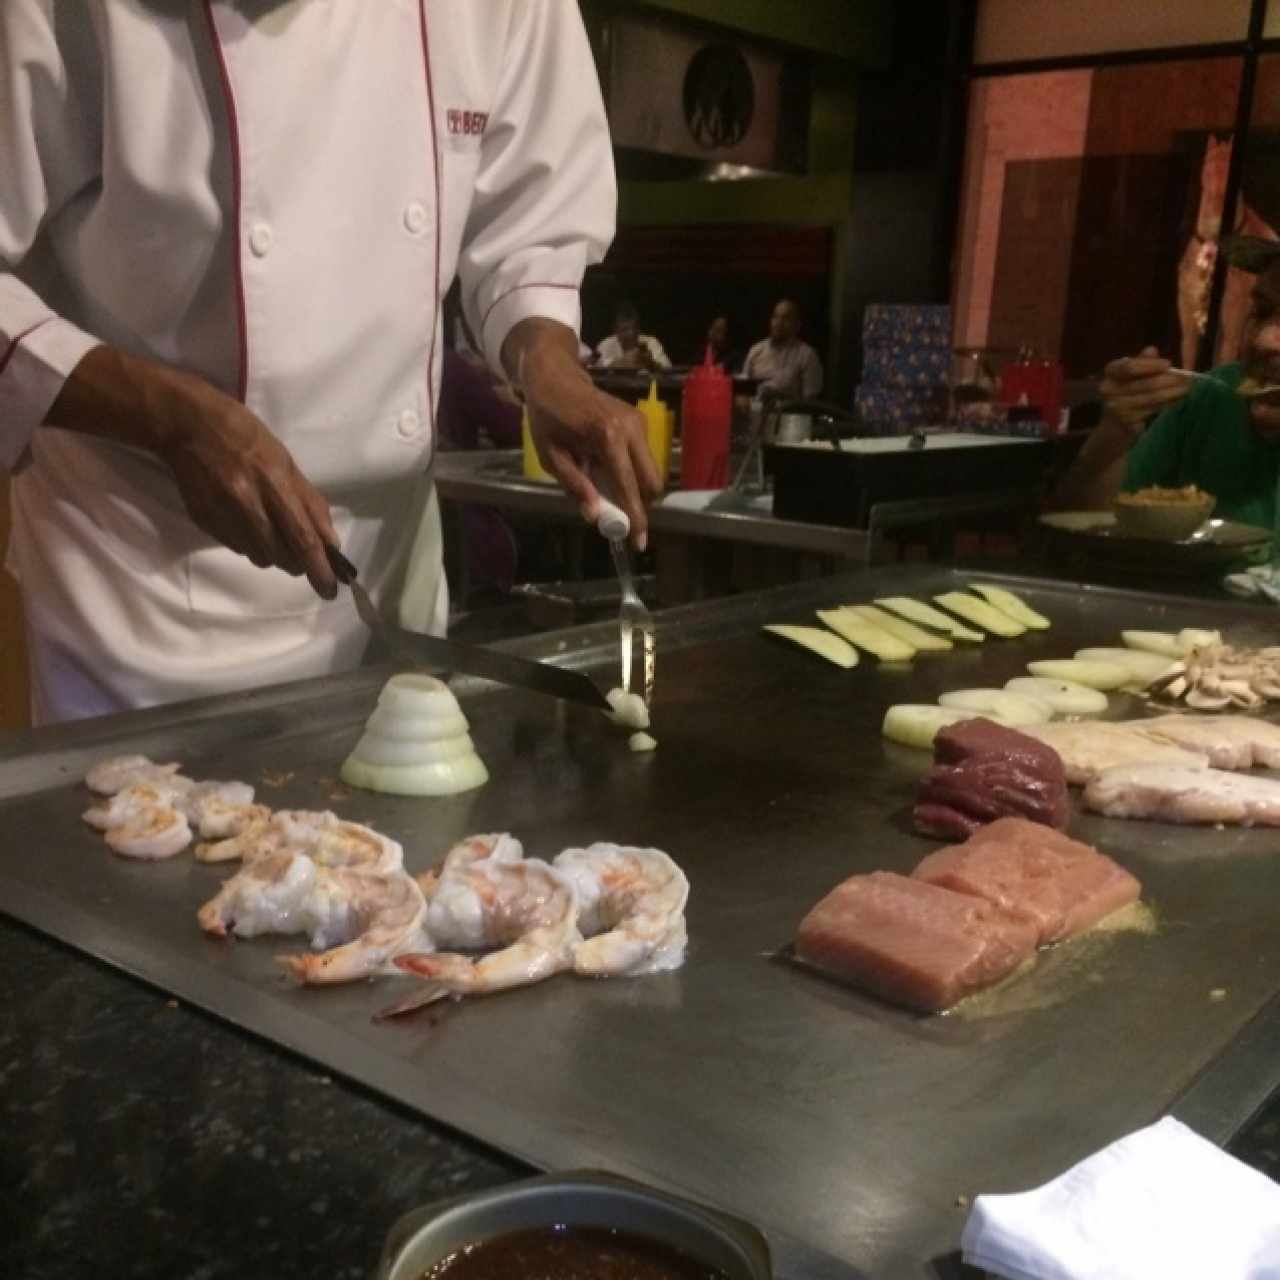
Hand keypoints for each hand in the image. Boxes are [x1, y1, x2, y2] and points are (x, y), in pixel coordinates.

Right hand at [48, 346, 339, 596]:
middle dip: (297, 563)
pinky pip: (235, 547)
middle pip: (281, 556)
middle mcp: (247, 502)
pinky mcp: (203, 520)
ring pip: (258, 557)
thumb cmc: (247, 438)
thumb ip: (311, 504)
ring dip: (271, 553)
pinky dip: (247, 543)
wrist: (188, 425)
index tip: (330, 590)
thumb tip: (331, 544)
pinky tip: (243, 520)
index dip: (319, 569)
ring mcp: (222, 513)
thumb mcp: (286, 462)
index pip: (303, 538)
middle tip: (301, 556)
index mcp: (275, 482)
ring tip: (268, 528)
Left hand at [504, 318, 659, 548]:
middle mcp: (631, 429)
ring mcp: (640, 422)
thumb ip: (575, 485)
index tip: (638, 542)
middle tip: (623, 519)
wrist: (556, 376)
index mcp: (607, 438)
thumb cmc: (547, 417)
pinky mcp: (641, 420)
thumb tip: (596, 516)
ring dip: (637, 489)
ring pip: (652, 471)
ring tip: (608, 489)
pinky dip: (634, 472)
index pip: (629, 486)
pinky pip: (645, 457)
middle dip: (642, 505)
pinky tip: (610, 470)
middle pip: (652, 482)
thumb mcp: (551, 456)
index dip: (635, 517)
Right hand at [1099, 346, 1189, 439]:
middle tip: (1188, 379)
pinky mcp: (1127, 423)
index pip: (1130, 367)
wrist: (1114, 423)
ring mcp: (1116, 408)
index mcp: (1111, 371)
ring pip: (1151, 399)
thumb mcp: (1133, 372)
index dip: (1150, 365)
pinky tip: (1177, 402)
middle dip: (1170, 381)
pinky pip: (1152, 412)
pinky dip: (1167, 406)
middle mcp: (1108, 390)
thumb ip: (1142, 361)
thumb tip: (1151, 351)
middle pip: (1144, 384)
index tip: (1168, 364)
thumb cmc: (1128, 390)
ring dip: (1173, 394)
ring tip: (1187, 389)